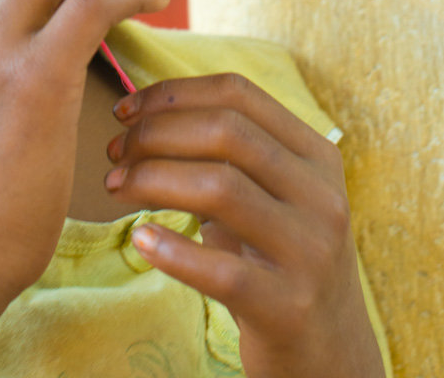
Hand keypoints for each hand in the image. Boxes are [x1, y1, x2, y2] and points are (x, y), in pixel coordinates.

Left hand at [105, 74, 384, 377]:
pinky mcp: (290, 307)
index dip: (172, 93)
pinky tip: (140, 240)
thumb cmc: (276, 259)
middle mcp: (322, 196)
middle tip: (115, 152)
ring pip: (220, 187)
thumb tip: (140, 112)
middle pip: (225, 131)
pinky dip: (172, 249)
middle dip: (155, 133)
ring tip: (116, 186)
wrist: (330, 354)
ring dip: (152, 178)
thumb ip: (223, 153)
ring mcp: (311, 252)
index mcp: (316, 155)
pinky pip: (222, 269)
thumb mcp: (267, 195)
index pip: (238, 93)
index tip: (124, 110)